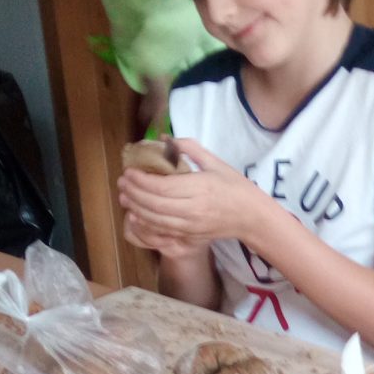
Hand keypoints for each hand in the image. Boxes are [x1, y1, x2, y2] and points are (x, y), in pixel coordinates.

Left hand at [116, 139, 276, 255]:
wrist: (251, 217)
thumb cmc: (235, 187)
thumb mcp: (216, 163)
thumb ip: (190, 149)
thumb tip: (165, 138)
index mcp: (200, 188)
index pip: (162, 187)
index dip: (141, 181)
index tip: (128, 171)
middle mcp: (194, 209)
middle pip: (154, 204)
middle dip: (133, 193)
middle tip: (121, 182)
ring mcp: (191, 226)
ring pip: (155, 220)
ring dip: (136, 208)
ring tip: (124, 196)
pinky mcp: (190, 236)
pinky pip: (162, 231)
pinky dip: (146, 223)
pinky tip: (136, 214)